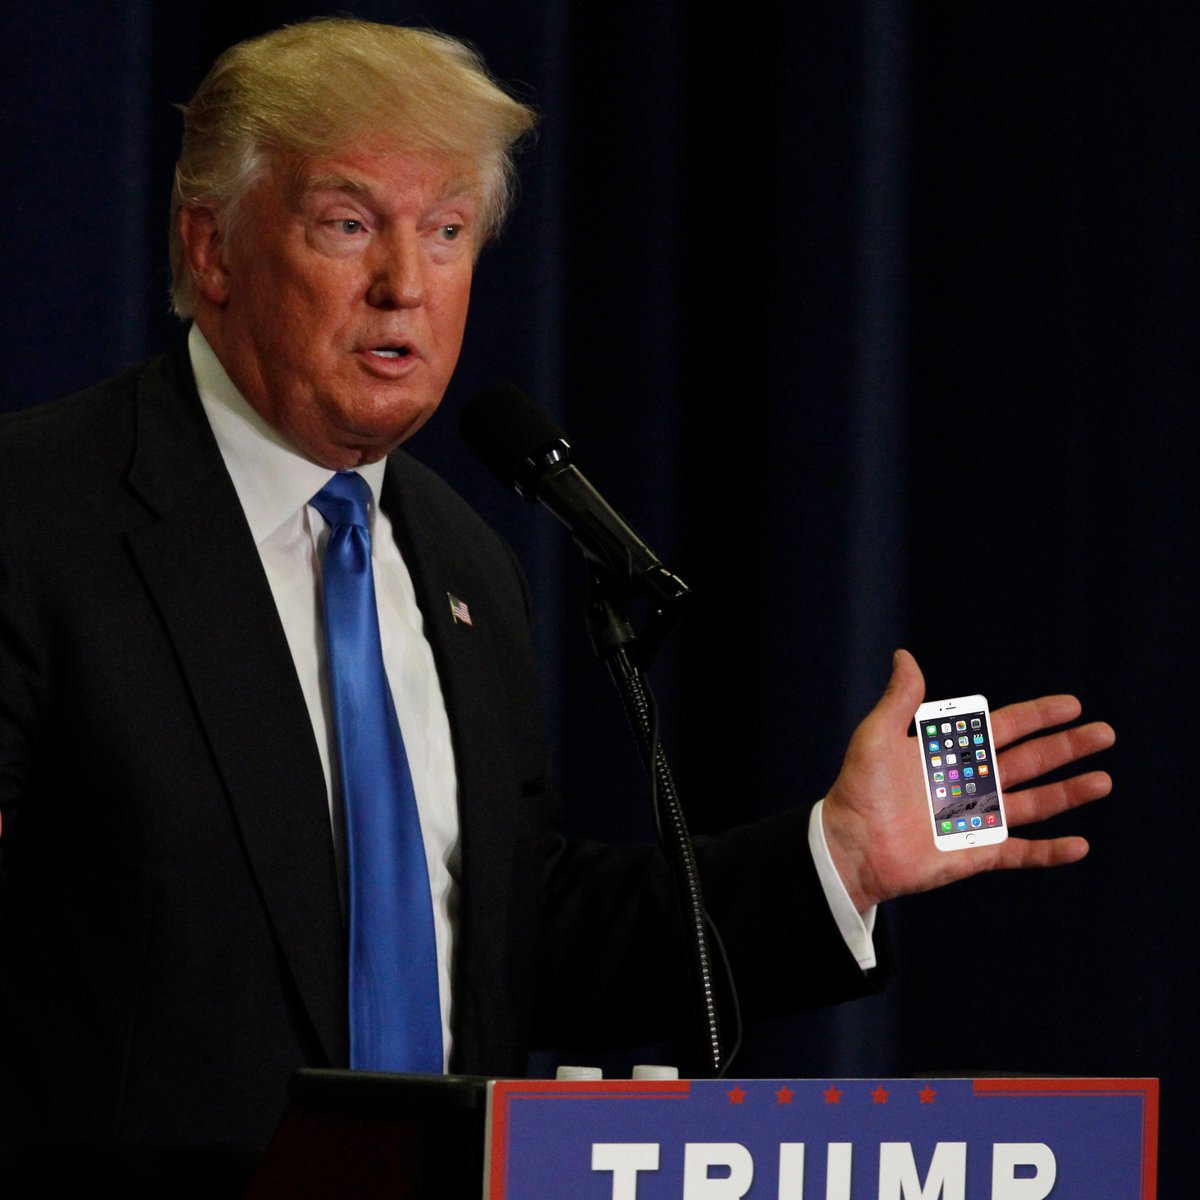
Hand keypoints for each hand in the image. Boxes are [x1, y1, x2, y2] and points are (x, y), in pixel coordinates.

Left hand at [822, 649, 1113, 911]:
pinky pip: (1021, 852)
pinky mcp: (977, 853)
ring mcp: (977, 819)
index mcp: (951, 752)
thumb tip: (904, 655)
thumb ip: (900, 699)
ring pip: (1034, 803)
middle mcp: (970, 784)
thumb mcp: (877, 736)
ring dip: (1068, 793)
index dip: (1037, 716)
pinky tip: (1079, 845)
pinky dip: (1049, 851)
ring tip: (1104, 780)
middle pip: (1029, 761)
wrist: (849, 845)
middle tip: (1105, 733)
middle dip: (1067, 747)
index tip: (1071, 705)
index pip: (1004, 728)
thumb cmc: (859, 789)